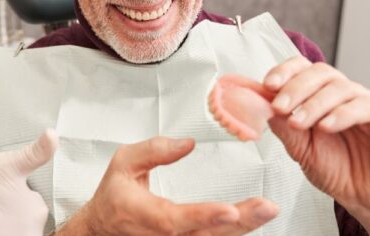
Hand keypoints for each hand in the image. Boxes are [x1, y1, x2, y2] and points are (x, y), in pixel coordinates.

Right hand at [0, 129, 57, 235]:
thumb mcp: (8, 164)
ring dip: (5, 222)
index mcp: (38, 213)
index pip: (36, 201)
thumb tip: (54, 134)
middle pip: (27, 218)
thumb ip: (36, 153)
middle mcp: (31, 233)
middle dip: (14, 210)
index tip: (0, 190)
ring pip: (15, 228)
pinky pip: (4, 233)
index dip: (18, 193)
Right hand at [58, 136, 278, 235]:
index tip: (230, 210)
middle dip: (240, 222)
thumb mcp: (123, 163)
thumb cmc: (114, 196)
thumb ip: (153, 151)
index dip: (203, 216)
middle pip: (204, 235)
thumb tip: (187, 144)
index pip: (174, 219)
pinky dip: (234, 231)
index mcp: (142, 214)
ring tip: (266, 209)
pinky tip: (252, 219)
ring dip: (243, 227)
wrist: (103, 227)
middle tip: (266, 207)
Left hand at [264, 56, 369, 235]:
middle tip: (279, 107)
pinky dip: (343, 114)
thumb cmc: (335, 170)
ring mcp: (368, 103)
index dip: (285, 72)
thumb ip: (283, 126)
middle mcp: (345, 94)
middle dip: (295, 88)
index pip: (303, 68)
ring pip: (340, 88)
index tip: (268, 85)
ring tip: (298, 123)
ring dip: (314, 104)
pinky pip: (367, 107)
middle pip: (320, 73)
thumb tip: (261, 105)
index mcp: (321, 95)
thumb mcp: (300, 149)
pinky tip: (326, 126)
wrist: (365, 198)